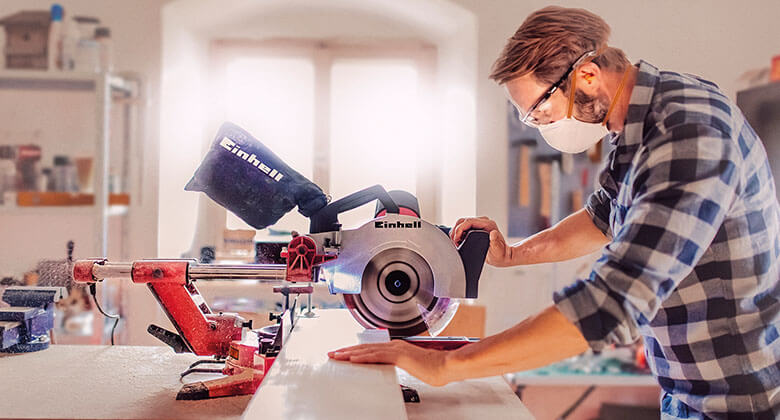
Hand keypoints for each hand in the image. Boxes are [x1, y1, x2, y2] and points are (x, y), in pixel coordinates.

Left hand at [328, 340, 450, 385]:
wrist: (445, 365)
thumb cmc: (435, 368)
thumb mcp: (415, 367)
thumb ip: (404, 366)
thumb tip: (398, 370)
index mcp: (398, 347)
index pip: (372, 349)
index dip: (356, 351)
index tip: (344, 354)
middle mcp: (395, 345)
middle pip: (365, 347)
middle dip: (347, 350)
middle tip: (333, 353)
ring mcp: (396, 349)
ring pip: (367, 350)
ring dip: (350, 353)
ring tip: (337, 356)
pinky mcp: (398, 355)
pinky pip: (376, 356)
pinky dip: (362, 357)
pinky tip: (352, 358)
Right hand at [450, 216, 512, 266]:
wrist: (503, 256)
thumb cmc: (500, 254)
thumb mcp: (498, 250)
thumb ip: (496, 242)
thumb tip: (493, 233)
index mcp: (488, 224)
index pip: (468, 221)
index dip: (459, 229)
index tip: (456, 239)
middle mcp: (483, 222)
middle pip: (463, 221)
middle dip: (455, 230)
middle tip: (454, 242)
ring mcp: (479, 224)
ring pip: (461, 223)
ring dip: (455, 232)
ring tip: (455, 242)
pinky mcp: (475, 228)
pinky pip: (463, 227)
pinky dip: (458, 233)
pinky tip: (458, 241)